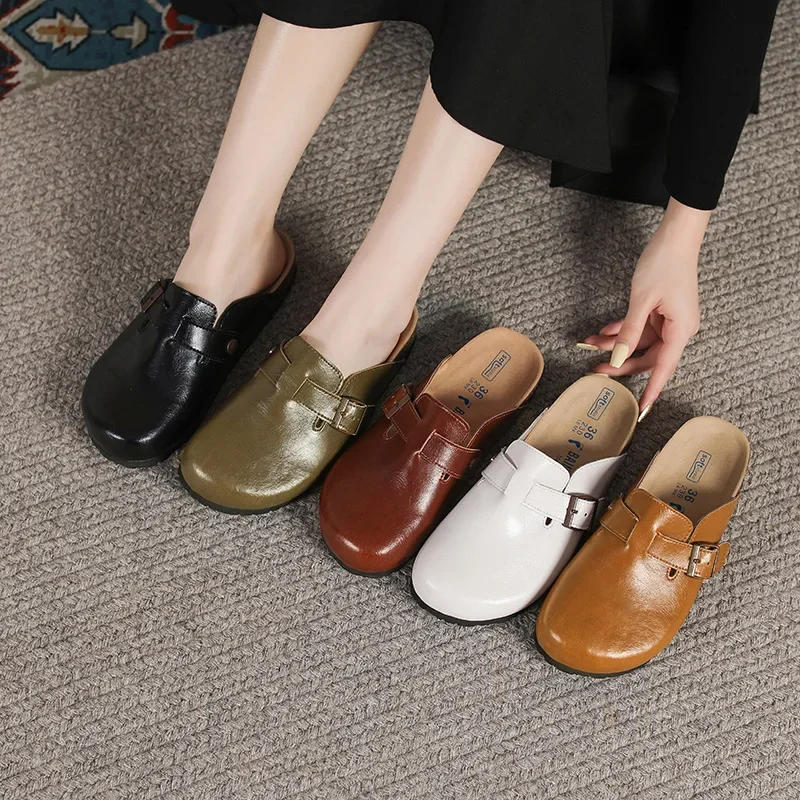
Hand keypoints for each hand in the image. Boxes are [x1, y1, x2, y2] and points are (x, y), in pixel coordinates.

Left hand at [580, 198, 711, 418]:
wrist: (675, 235)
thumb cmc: (663, 264)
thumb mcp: (641, 301)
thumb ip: (629, 333)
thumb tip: (617, 359)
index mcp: (681, 330)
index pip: (663, 369)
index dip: (651, 391)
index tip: (641, 410)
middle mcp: (679, 329)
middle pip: (648, 357)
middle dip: (620, 363)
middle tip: (594, 370)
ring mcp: (670, 320)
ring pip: (640, 342)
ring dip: (616, 344)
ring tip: (590, 344)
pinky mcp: (662, 311)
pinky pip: (640, 328)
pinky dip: (622, 330)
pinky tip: (601, 332)